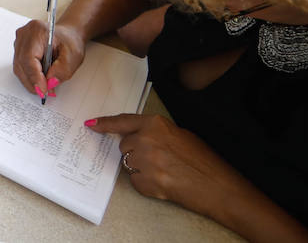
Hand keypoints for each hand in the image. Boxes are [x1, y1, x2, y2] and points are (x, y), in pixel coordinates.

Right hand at [12, 18, 86, 100]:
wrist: (67, 35)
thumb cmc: (69, 41)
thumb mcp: (73, 56)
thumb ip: (62, 70)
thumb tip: (49, 82)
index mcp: (37, 30)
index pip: (29, 57)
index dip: (34, 76)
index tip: (43, 90)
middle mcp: (24, 35)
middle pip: (21, 64)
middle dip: (33, 82)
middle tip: (46, 91)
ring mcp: (19, 41)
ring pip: (19, 68)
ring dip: (31, 80)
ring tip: (45, 85)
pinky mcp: (18, 49)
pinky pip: (20, 67)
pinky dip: (29, 76)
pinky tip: (40, 78)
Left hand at [86, 114, 247, 219]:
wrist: (216, 186)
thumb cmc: (202, 160)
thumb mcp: (180, 135)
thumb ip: (156, 132)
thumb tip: (138, 136)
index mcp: (155, 124)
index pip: (122, 121)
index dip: (105, 124)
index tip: (91, 124)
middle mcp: (146, 140)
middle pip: (124, 146)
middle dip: (135, 151)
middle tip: (158, 159)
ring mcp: (145, 162)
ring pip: (128, 163)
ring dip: (140, 167)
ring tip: (164, 171)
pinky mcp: (146, 182)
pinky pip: (135, 181)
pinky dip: (145, 183)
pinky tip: (163, 182)